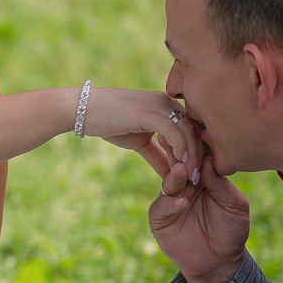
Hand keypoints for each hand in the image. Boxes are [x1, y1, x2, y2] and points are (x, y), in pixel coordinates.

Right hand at [80, 89, 201, 179]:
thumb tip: (170, 176)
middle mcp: (167, 102)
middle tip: (197, 180)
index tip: (196, 173)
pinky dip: (179, 147)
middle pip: (195, 129)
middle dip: (199, 156)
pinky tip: (179, 164)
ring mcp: (158, 104)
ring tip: (189, 177)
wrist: (83, 110)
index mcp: (167, 107)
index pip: (194, 129)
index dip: (198, 151)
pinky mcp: (147, 111)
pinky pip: (172, 130)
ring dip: (191, 156)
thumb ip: (158, 156)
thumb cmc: (109, 123)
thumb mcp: (139, 143)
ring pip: (187, 130)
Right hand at [149, 156, 249, 282]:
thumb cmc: (231, 230)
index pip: (198, 157)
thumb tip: (209, 161)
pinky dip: (171, 204)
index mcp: (203, 176)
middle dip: (182, 155)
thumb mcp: (234, 205)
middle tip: (183, 144)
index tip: (200, 133)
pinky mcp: (160, 217)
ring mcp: (171, 199)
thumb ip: (221, 184)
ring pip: (169, 182)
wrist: (220, 262)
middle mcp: (185, 184)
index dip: (199, 147)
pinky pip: (162, 207)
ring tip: (181, 171)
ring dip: (175, 176)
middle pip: (179, 164)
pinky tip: (182, 204)